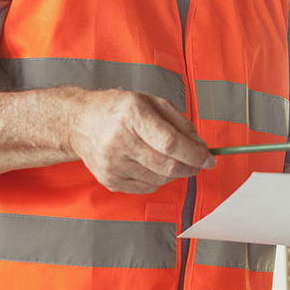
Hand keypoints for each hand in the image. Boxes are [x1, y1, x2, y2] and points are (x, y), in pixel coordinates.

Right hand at [66, 89, 213, 192]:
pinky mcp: (109, 180)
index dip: (194, 154)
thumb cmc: (117, 110)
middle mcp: (119, 140)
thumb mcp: (152, 102)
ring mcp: (112, 163)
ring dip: (174, 172)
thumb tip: (201, 147)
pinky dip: (158, 179)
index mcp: (132, 115)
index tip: (209, 159)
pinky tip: (152, 165)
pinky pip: (147, 187)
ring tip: (169, 158)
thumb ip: (180, 123)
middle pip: (167, 165)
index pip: (170, 142)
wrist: (80, 122)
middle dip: (191, 167)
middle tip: (198, 162)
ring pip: (160, 179)